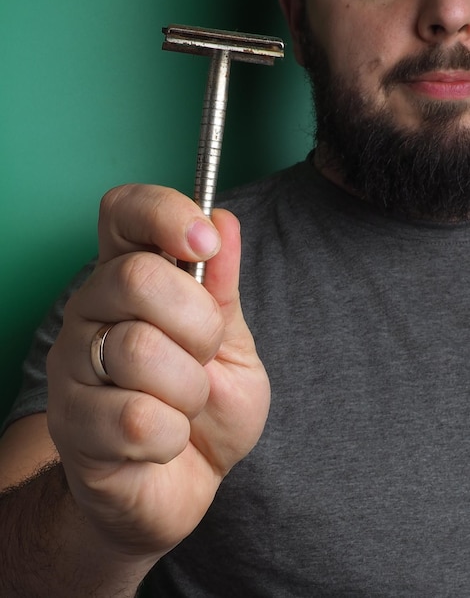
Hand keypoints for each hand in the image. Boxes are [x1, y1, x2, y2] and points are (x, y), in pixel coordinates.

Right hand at [46, 184, 269, 560]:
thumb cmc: (207, 409)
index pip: (123, 212)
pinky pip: (138, 420)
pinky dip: (172, 436)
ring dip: (188, 390)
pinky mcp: (73, 427)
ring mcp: (74, 368)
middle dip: (197, 326)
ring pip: (139, 351)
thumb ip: (223, 290)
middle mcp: (91, 313)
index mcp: (130, 281)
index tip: (204, 241)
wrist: (182, 484)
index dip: (163, 212)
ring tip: (182, 406)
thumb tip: (224, 220)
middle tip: (202, 358)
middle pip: (137, 278)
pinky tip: (162, 441)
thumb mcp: (232, 346)